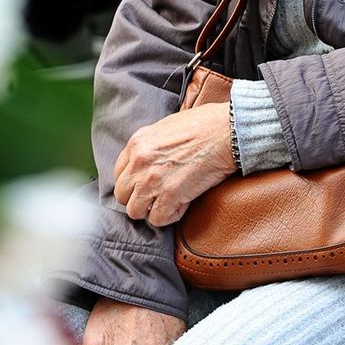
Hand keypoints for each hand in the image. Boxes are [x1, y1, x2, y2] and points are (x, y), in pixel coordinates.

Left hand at [113, 101, 236, 226]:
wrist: (226, 131)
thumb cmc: (203, 126)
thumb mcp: (164, 127)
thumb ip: (149, 145)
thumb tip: (145, 161)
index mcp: (136, 143)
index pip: (118, 174)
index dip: (133, 183)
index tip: (145, 185)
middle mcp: (139, 162)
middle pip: (122, 194)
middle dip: (138, 198)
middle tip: (157, 196)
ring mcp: (152, 180)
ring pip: (135, 211)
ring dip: (150, 210)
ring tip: (167, 203)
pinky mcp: (170, 195)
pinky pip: (157, 219)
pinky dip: (169, 216)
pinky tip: (181, 205)